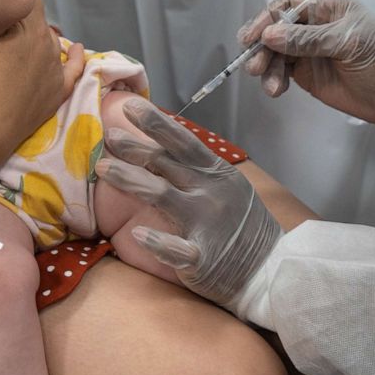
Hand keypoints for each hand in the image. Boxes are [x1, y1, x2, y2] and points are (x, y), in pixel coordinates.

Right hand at [0, 0, 84, 164]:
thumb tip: (4, 5)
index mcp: (25, 24)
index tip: (3, 1)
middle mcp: (45, 40)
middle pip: (37, 20)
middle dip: (24, 19)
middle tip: (5, 28)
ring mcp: (54, 65)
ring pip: (51, 41)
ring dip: (40, 38)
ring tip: (23, 44)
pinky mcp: (59, 89)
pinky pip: (74, 69)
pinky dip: (76, 57)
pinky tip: (77, 49)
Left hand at [97, 97, 281, 307]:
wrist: (271, 269)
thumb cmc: (239, 224)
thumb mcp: (223, 186)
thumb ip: (192, 169)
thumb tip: (152, 147)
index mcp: (215, 173)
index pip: (182, 141)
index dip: (156, 122)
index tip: (130, 104)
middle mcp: (210, 193)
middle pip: (166, 164)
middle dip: (135, 148)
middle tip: (107, 136)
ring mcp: (207, 225)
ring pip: (163, 196)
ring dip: (131, 180)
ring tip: (103, 168)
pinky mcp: (203, 257)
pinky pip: (177, 248)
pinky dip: (159, 241)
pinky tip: (139, 234)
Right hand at [239, 0, 374, 130]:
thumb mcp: (348, 41)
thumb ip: (308, 39)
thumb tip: (268, 36)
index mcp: (327, 10)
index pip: (288, 6)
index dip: (267, 18)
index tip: (252, 36)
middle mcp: (313, 28)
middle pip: (275, 30)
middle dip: (262, 47)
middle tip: (255, 66)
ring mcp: (307, 52)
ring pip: (274, 53)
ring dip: (267, 67)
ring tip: (271, 86)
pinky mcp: (305, 75)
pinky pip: (280, 73)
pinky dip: (274, 80)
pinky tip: (276, 90)